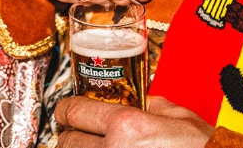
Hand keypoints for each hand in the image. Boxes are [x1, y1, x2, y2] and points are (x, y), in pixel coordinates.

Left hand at [56, 96, 212, 147]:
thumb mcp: (176, 115)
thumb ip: (146, 103)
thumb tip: (131, 99)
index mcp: (127, 126)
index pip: (74, 111)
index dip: (66, 110)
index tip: (66, 112)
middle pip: (67, 143)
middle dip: (72, 137)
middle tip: (80, 135)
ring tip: (95, 147)